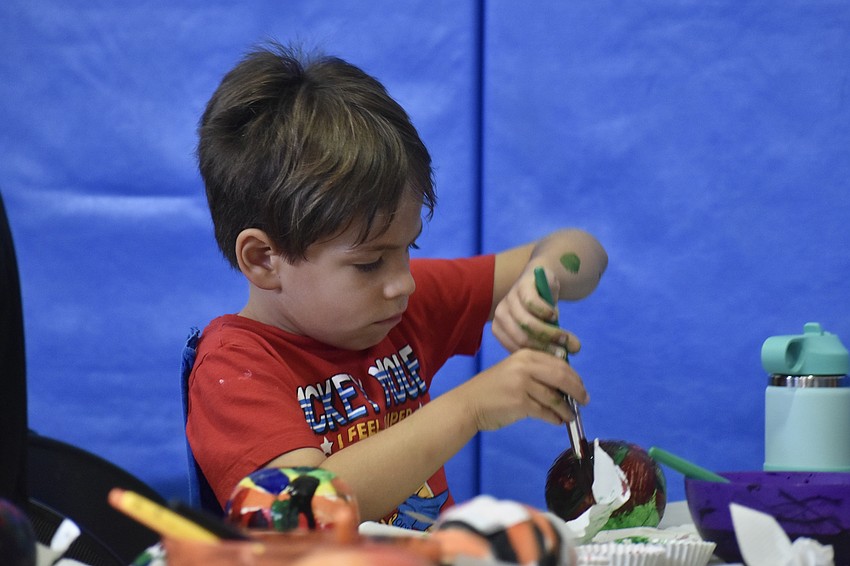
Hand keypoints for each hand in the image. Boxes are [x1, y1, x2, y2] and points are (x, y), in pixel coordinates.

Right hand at [457, 348, 588, 430]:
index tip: (581, 387)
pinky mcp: (520, 403)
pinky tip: (557, 421)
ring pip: (555, 397)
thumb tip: (566, 385)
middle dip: (577, 390)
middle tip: (584, 400)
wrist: (469, 404)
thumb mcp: (513, 371)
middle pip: (561, 377)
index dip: (574, 377)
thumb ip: (536, 372)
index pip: (559, 364)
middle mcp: (525, 366)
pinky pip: (545, 411)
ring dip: (566, 409)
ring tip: (571, 415)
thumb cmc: (492, 389)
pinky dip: (555, 418)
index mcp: (525, 354)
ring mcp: (522, 384)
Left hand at [491, 266, 580, 354]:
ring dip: (550, 333)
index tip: (557, 361)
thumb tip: (565, 358)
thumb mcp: (542, 328)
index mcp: (500, 329)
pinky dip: (546, 312)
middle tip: (566, 352)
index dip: (537, 357)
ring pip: (527, 323)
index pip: (516, 349)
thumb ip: (548, 343)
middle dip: (546, 347)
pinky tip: (555, 315)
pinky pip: (532, 304)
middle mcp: (500, 315)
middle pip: (521, 338)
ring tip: (565, 337)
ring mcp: (509, 299)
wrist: (540, 278)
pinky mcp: (521, 286)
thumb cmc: (539, 310)